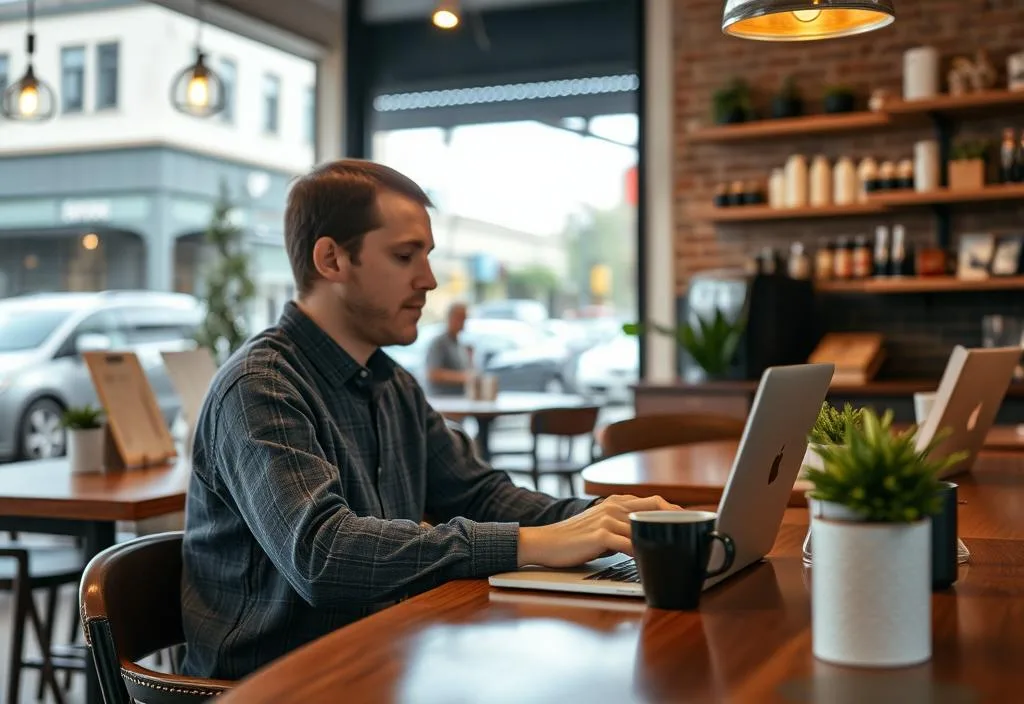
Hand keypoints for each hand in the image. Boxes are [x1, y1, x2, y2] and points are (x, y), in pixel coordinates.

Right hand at [517, 494, 682, 567]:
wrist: (545, 541)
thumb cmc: (574, 539)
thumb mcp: (601, 527)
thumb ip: (623, 528)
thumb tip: (646, 540)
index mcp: (616, 502)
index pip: (653, 501)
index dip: (675, 511)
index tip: (692, 521)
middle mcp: (614, 506)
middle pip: (655, 508)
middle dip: (676, 521)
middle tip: (694, 534)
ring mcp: (607, 519)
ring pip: (644, 528)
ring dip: (660, 540)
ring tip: (678, 551)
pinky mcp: (600, 535)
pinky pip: (628, 544)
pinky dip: (641, 553)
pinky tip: (651, 561)